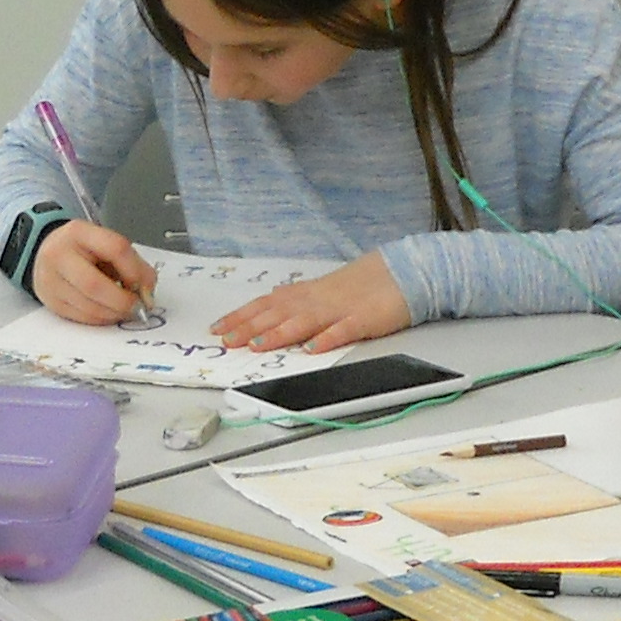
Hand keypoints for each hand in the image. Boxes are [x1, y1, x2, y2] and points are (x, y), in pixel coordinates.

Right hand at [33, 221, 157, 326]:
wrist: (50, 254)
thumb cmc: (85, 251)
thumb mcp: (108, 246)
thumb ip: (134, 265)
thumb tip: (147, 293)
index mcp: (79, 233)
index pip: (115, 248)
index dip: (134, 271)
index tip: (144, 286)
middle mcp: (59, 254)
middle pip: (94, 283)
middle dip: (122, 300)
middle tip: (137, 306)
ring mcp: (50, 280)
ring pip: (87, 305)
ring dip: (113, 313)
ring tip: (124, 310)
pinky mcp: (50, 301)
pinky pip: (81, 317)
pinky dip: (101, 319)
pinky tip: (109, 313)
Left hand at [214, 252, 413, 353]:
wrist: (403, 271)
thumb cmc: (363, 283)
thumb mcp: (324, 287)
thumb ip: (297, 295)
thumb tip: (272, 297)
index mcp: (306, 294)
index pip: (266, 304)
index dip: (241, 316)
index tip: (217, 328)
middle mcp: (317, 300)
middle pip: (279, 313)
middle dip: (250, 327)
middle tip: (227, 341)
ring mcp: (340, 310)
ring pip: (305, 321)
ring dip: (280, 333)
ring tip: (258, 345)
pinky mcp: (364, 320)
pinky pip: (344, 330)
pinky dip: (328, 339)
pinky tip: (313, 348)